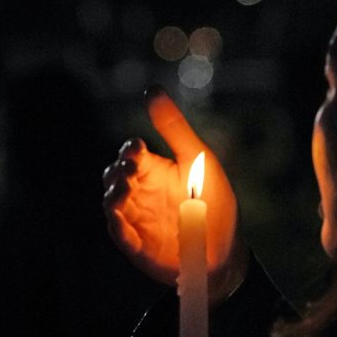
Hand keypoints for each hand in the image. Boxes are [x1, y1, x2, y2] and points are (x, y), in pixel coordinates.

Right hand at [102, 87, 247, 304]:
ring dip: (113, 196)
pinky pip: (120, 234)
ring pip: (111, 203)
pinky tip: (120, 218)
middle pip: (113, 176)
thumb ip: (173, 127)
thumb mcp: (197, 158)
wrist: (226, 248)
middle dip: (118, 171)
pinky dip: (117, 226)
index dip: (130, 149)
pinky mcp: (137, 245)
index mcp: (153, 169)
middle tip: (130, 170)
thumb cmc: (213, 200)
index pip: (130, 153)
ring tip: (123, 190)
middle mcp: (140, 192)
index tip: (138, 148)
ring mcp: (136, 218)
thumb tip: (152, 89)